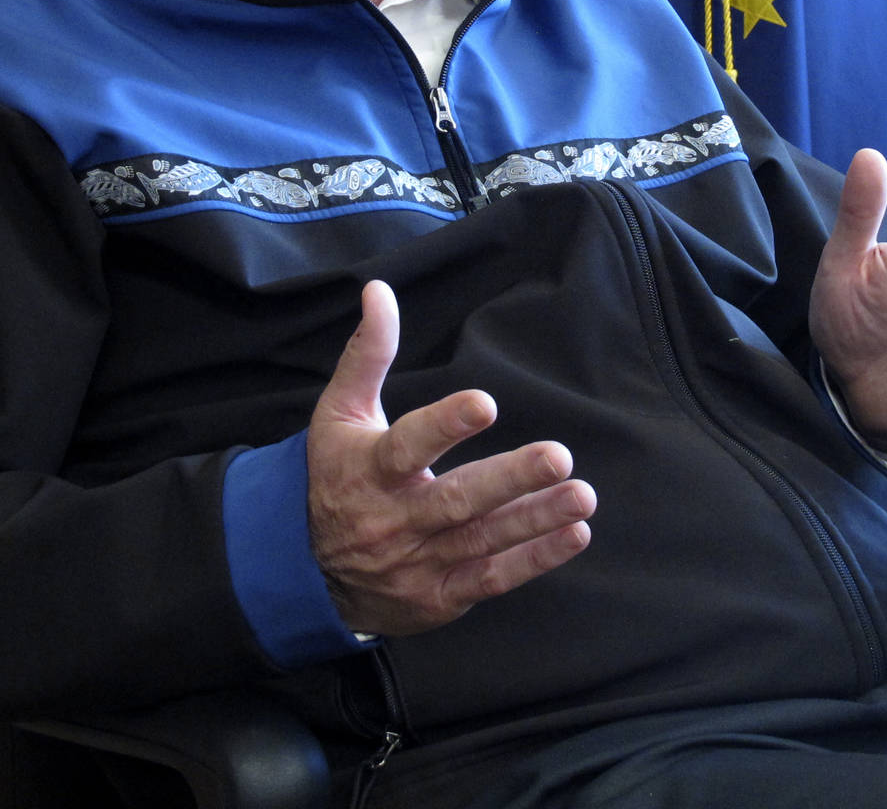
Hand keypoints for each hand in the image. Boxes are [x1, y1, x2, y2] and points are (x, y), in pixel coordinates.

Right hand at [305, 280, 595, 635]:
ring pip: (481, 539)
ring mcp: (418, 562)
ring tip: (582, 496)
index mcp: (370, 470)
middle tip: (558, 456)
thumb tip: (378, 289)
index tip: (485, 402)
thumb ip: (367, 353)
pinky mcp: (439, 596)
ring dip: (535, 520)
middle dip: (510, 480)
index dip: (444, 425)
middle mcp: (395, 519)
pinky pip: (491, 578)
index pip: (408, 445)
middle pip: (456, 499)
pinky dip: (534, 559)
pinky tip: (574, 533)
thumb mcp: (339, 414)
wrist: (304, 574)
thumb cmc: (334, 476)